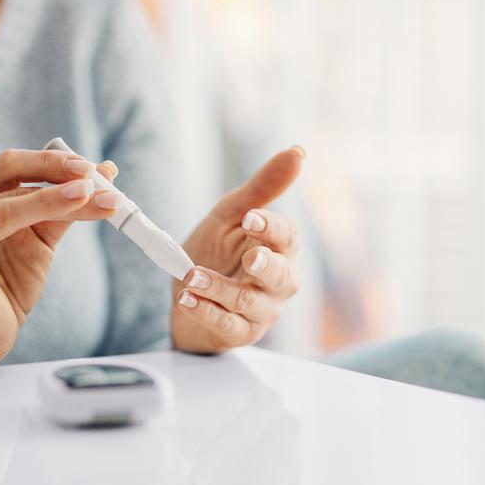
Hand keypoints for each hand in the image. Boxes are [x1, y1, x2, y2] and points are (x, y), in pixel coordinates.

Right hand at [0, 149, 118, 369]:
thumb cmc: (8, 283)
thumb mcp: (43, 241)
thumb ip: (67, 209)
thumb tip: (106, 176)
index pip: (16, 165)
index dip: (54, 161)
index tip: (93, 168)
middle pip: (10, 177)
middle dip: (54, 172)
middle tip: (91, 176)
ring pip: (4, 210)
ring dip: (47, 201)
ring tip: (84, 195)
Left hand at [171, 147, 303, 352]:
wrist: (187, 293)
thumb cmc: (216, 252)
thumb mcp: (232, 215)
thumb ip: (262, 188)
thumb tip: (297, 151)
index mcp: (280, 249)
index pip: (288, 238)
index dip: (272, 228)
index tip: (250, 218)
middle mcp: (278, 283)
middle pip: (283, 277)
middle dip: (266, 267)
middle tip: (249, 258)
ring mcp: (260, 311)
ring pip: (250, 303)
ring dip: (221, 289)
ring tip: (193, 276)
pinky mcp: (238, 333)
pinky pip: (226, 324)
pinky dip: (205, 311)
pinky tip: (187, 299)